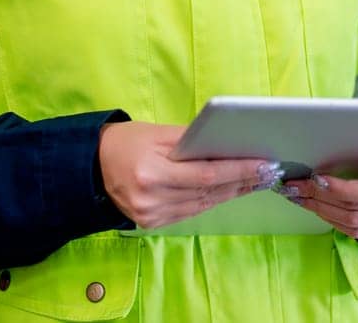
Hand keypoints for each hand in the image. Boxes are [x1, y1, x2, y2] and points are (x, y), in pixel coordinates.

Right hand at [98, 122, 275, 229]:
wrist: (89, 167)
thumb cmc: (125, 142)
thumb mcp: (157, 133)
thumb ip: (191, 140)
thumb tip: (228, 143)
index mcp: (151, 174)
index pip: (206, 175)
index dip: (238, 171)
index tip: (263, 163)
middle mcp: (151, 200)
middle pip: (208, 193)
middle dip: (241, 182)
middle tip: (268, 171)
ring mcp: (150, 216)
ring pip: (202, 206)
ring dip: (231, 193)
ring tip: (255, 180)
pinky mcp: (151, 224)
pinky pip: (189, 212)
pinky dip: (211, 201)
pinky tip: (229, 190)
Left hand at [280, 149, 357, 241]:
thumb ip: (356, 150)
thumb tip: (315, 155)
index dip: (342, 189)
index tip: (315, 179)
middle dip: (322, 199)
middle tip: (296, 189)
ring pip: (355, 225)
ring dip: (323, 212)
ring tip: (302, 199)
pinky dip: (334, 221)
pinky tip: (319, 209)